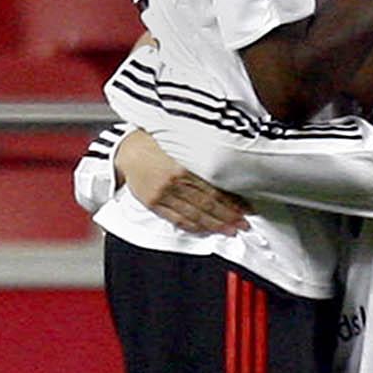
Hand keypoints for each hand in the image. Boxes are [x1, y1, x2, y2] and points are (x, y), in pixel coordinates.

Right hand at [112, 131, 248, 236]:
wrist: (126, 149)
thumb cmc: (154, 141)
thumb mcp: (180, 141)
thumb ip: (201, 154)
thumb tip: (225, 168)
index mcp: (183, 163)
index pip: (214, 187)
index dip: (232, 200)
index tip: (246, 208)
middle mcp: (174, 180)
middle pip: (207, 203)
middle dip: (228, 216)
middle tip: (244, 224)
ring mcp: (163, 193)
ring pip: (194, 214)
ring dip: (215, 224)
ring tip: (230, 230)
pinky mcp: (153, 203)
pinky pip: (177, 219)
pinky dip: (193, 226)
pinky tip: (206, 230)